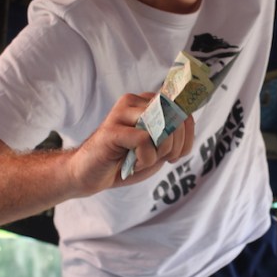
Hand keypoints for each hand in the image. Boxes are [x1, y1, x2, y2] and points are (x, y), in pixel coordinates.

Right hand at [69, 92, 194, 194]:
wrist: (89, 175)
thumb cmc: (125, 161)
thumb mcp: (157, 148)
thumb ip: (173, 133)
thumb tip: (187, 121)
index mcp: (146, 102)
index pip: (182, 110)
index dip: (187, 136)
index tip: (176, 154)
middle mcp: (134, 101)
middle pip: (175, 118)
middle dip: (175, 147)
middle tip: (159, 159)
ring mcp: (121, 113)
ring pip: (161, 128)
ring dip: (158, 154)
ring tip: (142, 160)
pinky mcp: (111, 129)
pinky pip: (144, 141)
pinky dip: (145, 159)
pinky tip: (133, 163)